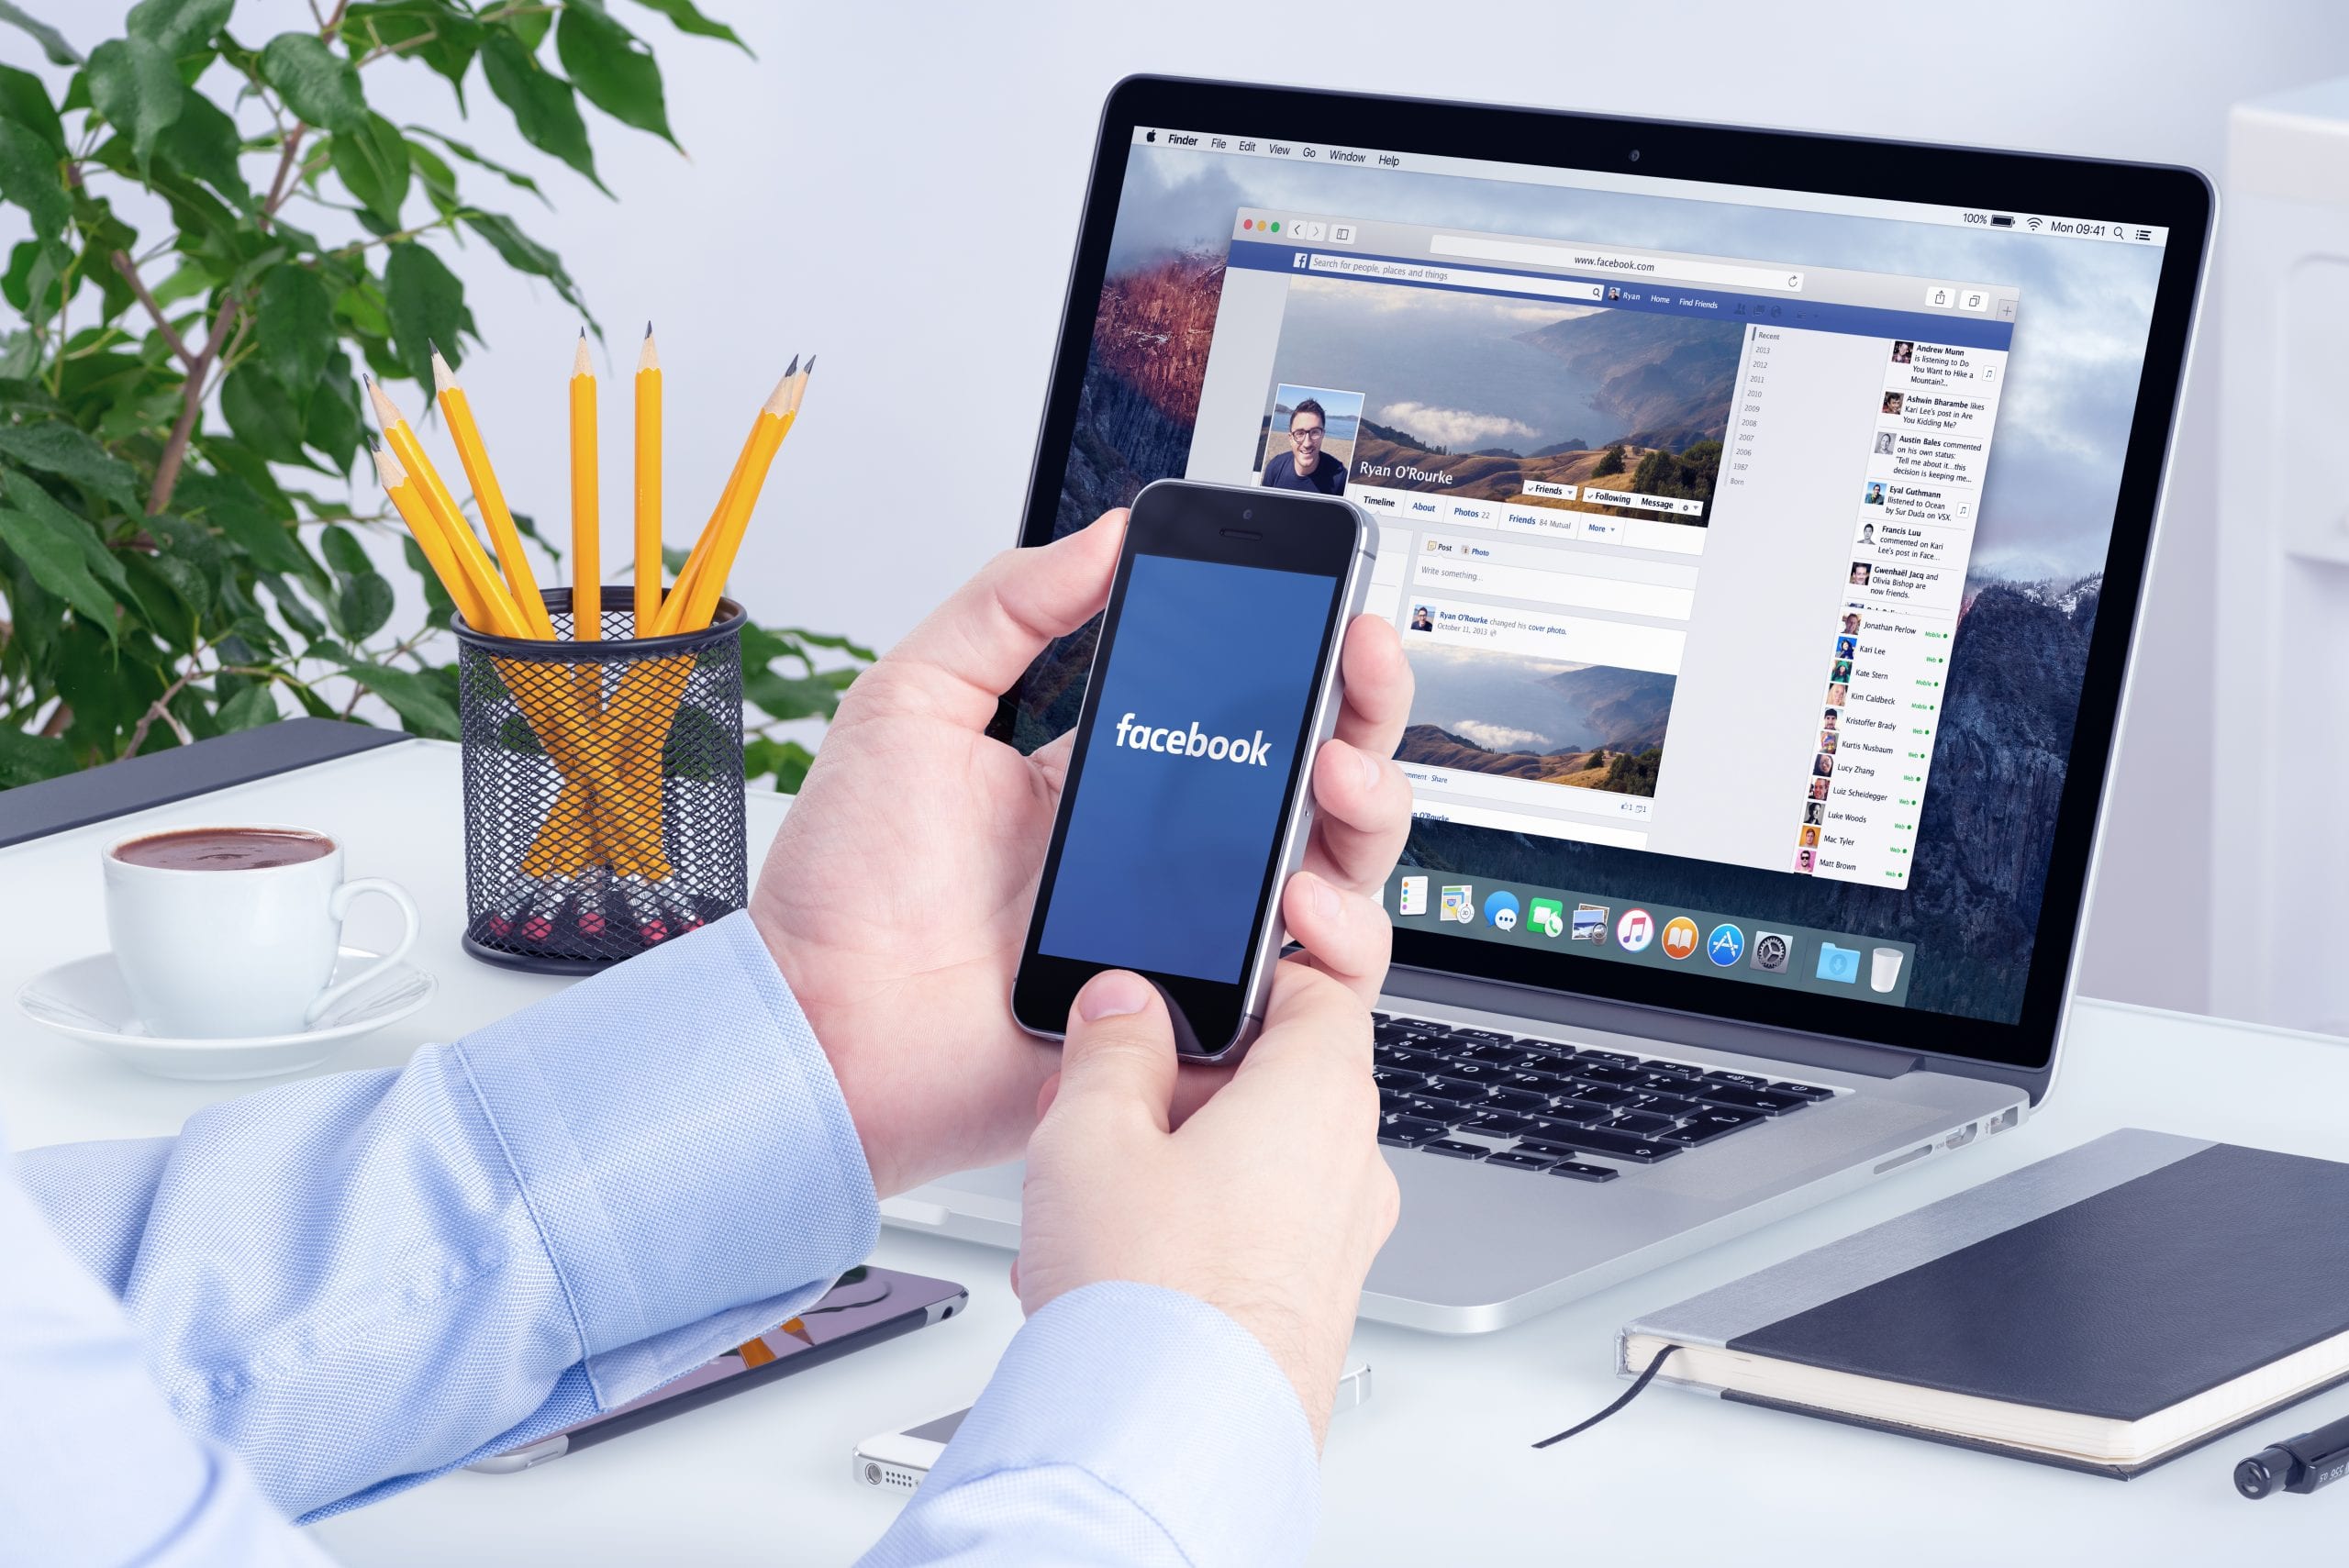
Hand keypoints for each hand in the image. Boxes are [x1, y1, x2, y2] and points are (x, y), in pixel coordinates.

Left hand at [751, 509, 1415, 1195]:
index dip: (1308, 654)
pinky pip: (1310, 996)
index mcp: (1116, 779)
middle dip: (1364, 713)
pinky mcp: (1198, 1025)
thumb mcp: (912, 702)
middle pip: (1318, 782)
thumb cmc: (847, 888)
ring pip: (1338, 877)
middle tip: (1360, 664)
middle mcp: (1171, 859)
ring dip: (1367, 814)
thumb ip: (1005, 607)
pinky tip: (1301, 898)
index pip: (1245, 707)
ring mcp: (1192, 942)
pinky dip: (1339, 943)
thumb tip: (1104, 535)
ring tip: (1335, 778)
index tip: (1332, 601)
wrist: (821, 1024)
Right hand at [1013, 962, 1399, 1448]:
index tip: (1205, 965)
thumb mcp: (1091, 1130)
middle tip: (1098, 1093)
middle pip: (1276, 1076)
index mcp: (1321, 1095)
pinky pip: (1249, 1230)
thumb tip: (1125, 1005)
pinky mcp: (1307, 1306)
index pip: (1324, 985)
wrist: (1165, 1446)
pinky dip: (1184, 1222)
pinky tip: (1105, 1255)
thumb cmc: (1148, 1296)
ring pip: (1254, 1158)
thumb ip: (1111, 1046)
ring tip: (1083, 1187)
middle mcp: (1351, 1166)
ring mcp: (1337, 1244)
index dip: (1260, 966)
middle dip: (1180, 1077)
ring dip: (1170, 1155)